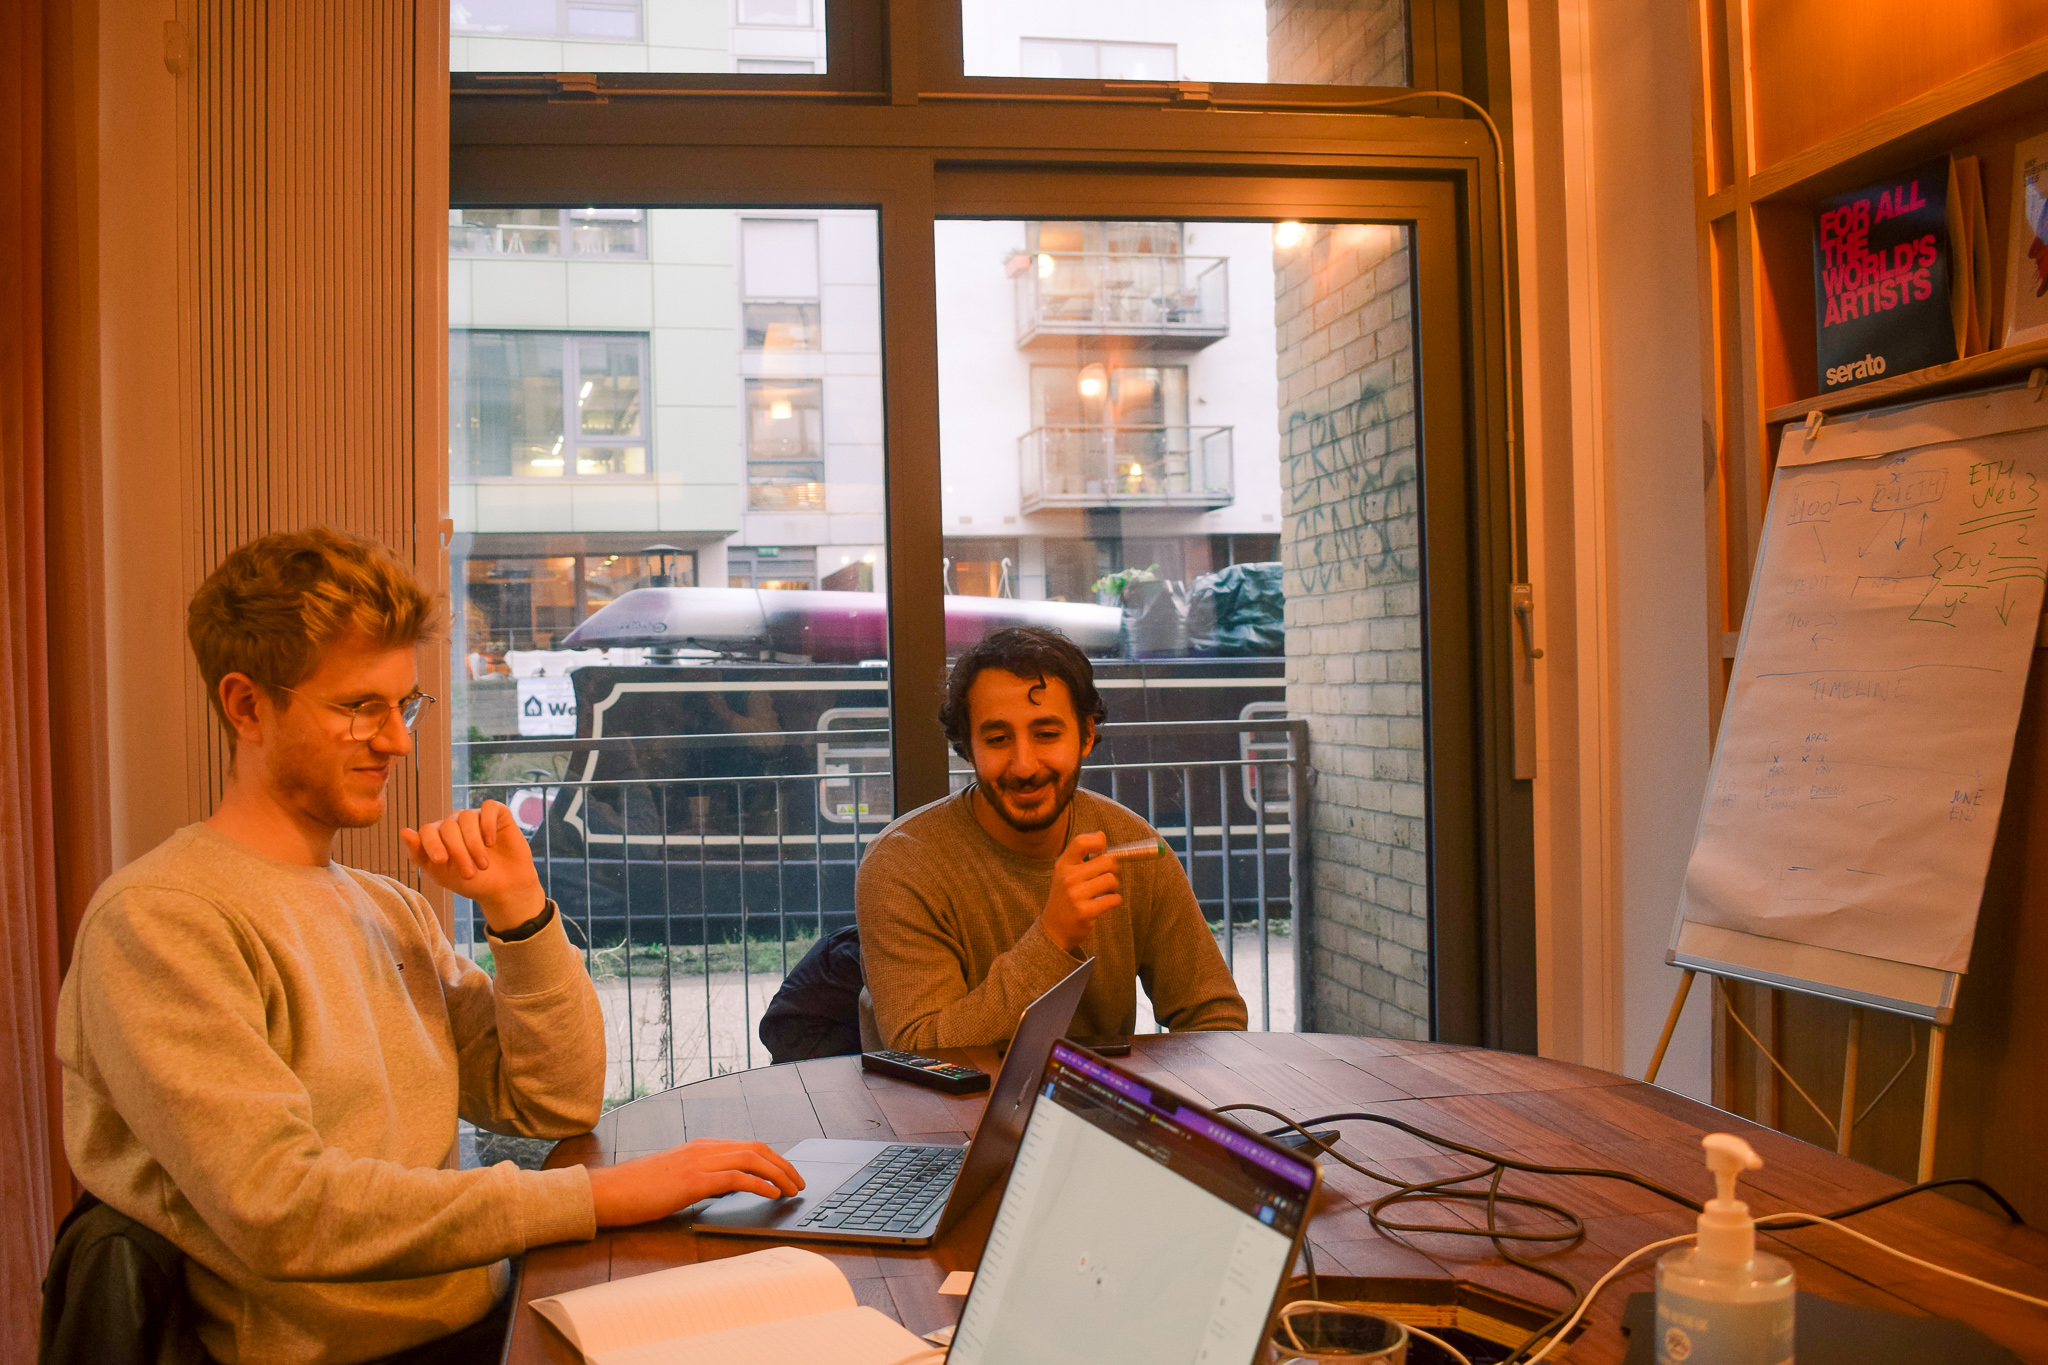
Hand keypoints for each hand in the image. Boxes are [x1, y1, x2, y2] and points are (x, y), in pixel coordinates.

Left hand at [401, 800, 543, 932]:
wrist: (505, 889)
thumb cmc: (472, 883)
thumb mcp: (441, 874)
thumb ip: (419, 854)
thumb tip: (403, 831)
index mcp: (439, 837)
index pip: (427, 830)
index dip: (432, 844)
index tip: (442, 861)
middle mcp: (456, 824)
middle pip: (448, 826)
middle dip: (458, 851)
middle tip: (470, 873)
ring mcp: (477, 818)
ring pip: (467, 817)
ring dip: (474, 844)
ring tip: (483, 865)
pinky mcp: (498, 815)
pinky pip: (489, 807)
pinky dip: (488, 824)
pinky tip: (491, 842)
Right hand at [584, 1139, 804, 1227]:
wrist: (608, 1191)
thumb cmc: (638, 1189)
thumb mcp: (677, 1179)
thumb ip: (702, 1178)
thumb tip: (726, 1188)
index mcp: (701, 1147)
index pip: (748, 1146)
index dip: (773, 1159)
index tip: (788, 1174)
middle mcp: (704, 1149)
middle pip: (757, 1149)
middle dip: (783, 1165)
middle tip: (799, 1183)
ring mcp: (699, 1162)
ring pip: (752, 1159)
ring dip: (778, 1174)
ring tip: (792, 1190)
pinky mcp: (693, 1181)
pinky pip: (737, 1178)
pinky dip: (759, 1184)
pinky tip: (771, 1194)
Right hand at [1040, 831, 1124, 951]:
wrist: (1054, 929)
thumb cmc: (1064, 898)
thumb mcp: (1066, 873)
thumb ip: (1082, 854)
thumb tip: (1101, 835)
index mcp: (1063, 865)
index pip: (1081, 842)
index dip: (1098, 843)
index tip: (1103, 850)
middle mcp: (1068, 878)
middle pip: (1106, 861)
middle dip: (1114, 869)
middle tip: (1110, 876)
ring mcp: (1075, 895)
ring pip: (1111, 880)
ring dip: (1115, 887)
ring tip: (1107, 892)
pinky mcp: (1085, 912)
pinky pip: (1113, 899)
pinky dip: (1115, 900)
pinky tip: (1107, 903)